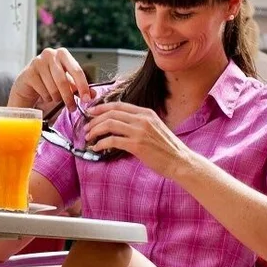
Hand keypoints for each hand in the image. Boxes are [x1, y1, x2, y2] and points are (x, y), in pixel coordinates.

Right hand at [11, 48, 94, 112]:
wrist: (28, 84)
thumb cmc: (50, 81)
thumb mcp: (68, 83)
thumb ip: (80, 87)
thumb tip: (93, 94)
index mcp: (63, 54)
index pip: (77, 70)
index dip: (83, 87)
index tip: (87, 99)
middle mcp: (50, 54)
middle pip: (63, 81)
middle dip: (69, 98)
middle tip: (72, 108)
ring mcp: (37, 62)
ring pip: (52, 88)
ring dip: (56, 98)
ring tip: (55, 98)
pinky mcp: (28, 73)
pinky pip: (42, 91)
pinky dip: (46, 98)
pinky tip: (45, 95)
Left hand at [82, 102, 198, 178]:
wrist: (180, 161)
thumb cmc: (167, 148)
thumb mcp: (155, 128)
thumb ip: (140, 123)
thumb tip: (120, 124)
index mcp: (146, 113)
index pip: (119, 105)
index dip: (102, 107)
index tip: (91, 112)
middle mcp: (142, 119)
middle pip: (111, 113)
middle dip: (95, 120)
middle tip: (86, 128)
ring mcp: (139, 131)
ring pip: (109, 124)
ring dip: (95, 130)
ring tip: (88, 137)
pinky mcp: (136, 145)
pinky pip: (112, 140)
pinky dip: (101, 143)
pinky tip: (96, 148)